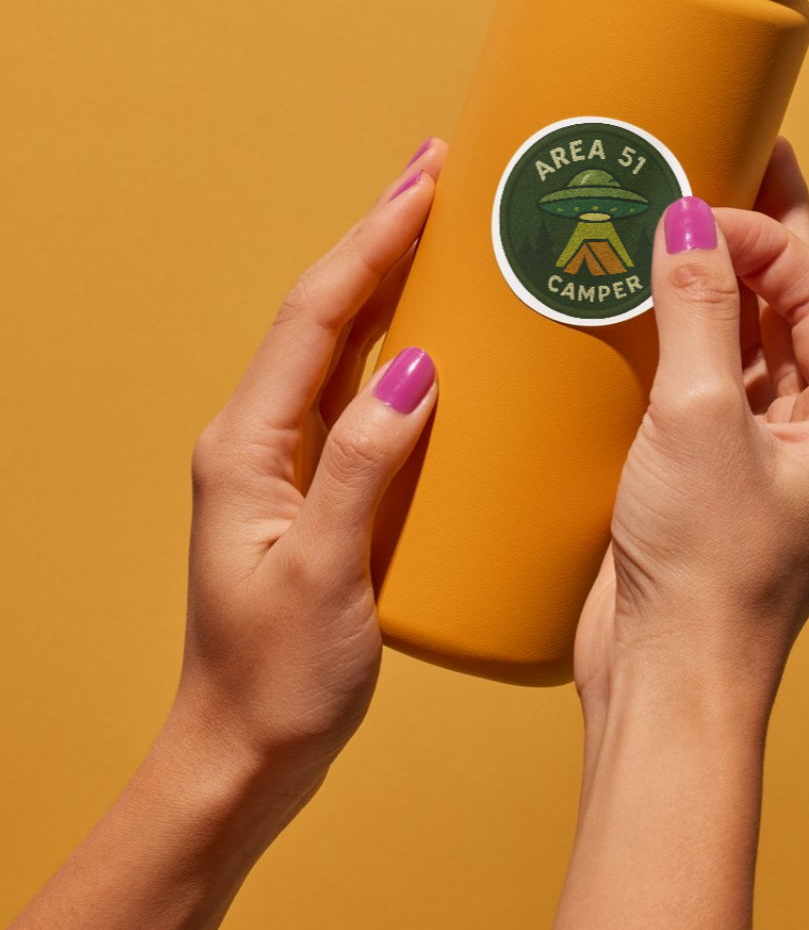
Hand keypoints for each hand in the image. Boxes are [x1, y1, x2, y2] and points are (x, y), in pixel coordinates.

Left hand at [171, 141, 444, 826]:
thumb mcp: (326, 576)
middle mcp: (259, 441)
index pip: (314, 317)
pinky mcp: (314, 494)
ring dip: (389, 281)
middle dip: (380, 236)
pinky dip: (399, 345)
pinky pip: (358, 396)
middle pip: (323, 313)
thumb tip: (415, 369)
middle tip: (439, 171)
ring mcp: (284, 466)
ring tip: (444, 226)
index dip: (369, 242)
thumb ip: (363, 468)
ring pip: (341, 346)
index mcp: (248, 447)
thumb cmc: (276, 682)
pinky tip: (440, 337)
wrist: (243, 758)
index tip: (423, 185)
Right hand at [576, 141, 808, 725]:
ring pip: (744, 337)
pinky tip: (635, 294)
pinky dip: (674, 332)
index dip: (759, 234)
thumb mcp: (700, 418)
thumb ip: (699, 309)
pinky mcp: (712, 471)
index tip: (691, 199)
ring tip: (665, 208)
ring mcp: (769, 451)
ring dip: (705, 281)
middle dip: (749, 234)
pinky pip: (703, 377)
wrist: (666, 682)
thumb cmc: (708, 569)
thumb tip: (689, 218)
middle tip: (716, 151)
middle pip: (790, 302)